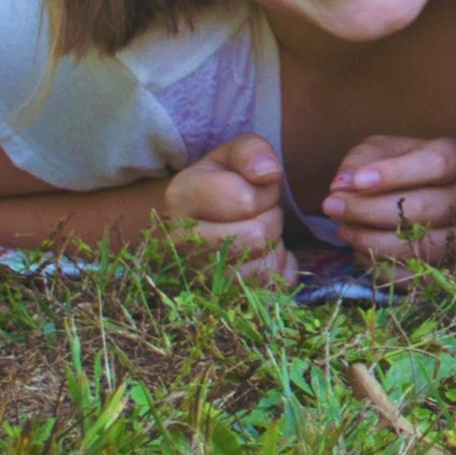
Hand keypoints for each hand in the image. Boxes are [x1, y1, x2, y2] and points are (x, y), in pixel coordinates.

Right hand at [159, 134, 295, 286]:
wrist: (198, 220)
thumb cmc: (222, 182)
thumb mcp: (234, 154)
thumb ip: (253, 152)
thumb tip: (269, 173)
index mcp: (180, 198)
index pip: (247, 201)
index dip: (265, 193)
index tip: (255, 190)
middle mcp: (179, 244)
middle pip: (256, 237)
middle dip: (272, 220)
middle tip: (259, 214)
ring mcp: (193, 278)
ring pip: (262, 268)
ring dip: (274, 248)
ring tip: (256, 234)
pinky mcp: (216, 302)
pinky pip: (268, 290)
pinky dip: (276, 271)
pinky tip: (260, 258)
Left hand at [323, 135, 455, 268]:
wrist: (446, 197)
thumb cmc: (410, 169)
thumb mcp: (388, 151)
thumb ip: (363, 160)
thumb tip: (341, 186)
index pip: (437, 165)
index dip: (395, 173)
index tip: (357, 181)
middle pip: (424, 209)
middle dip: (369, 210)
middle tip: (331, 206)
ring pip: (419, 247)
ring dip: (371, 241)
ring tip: (343, 230)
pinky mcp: (453, 269)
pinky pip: (415, 277)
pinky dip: (381, 267)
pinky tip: (360, 252)